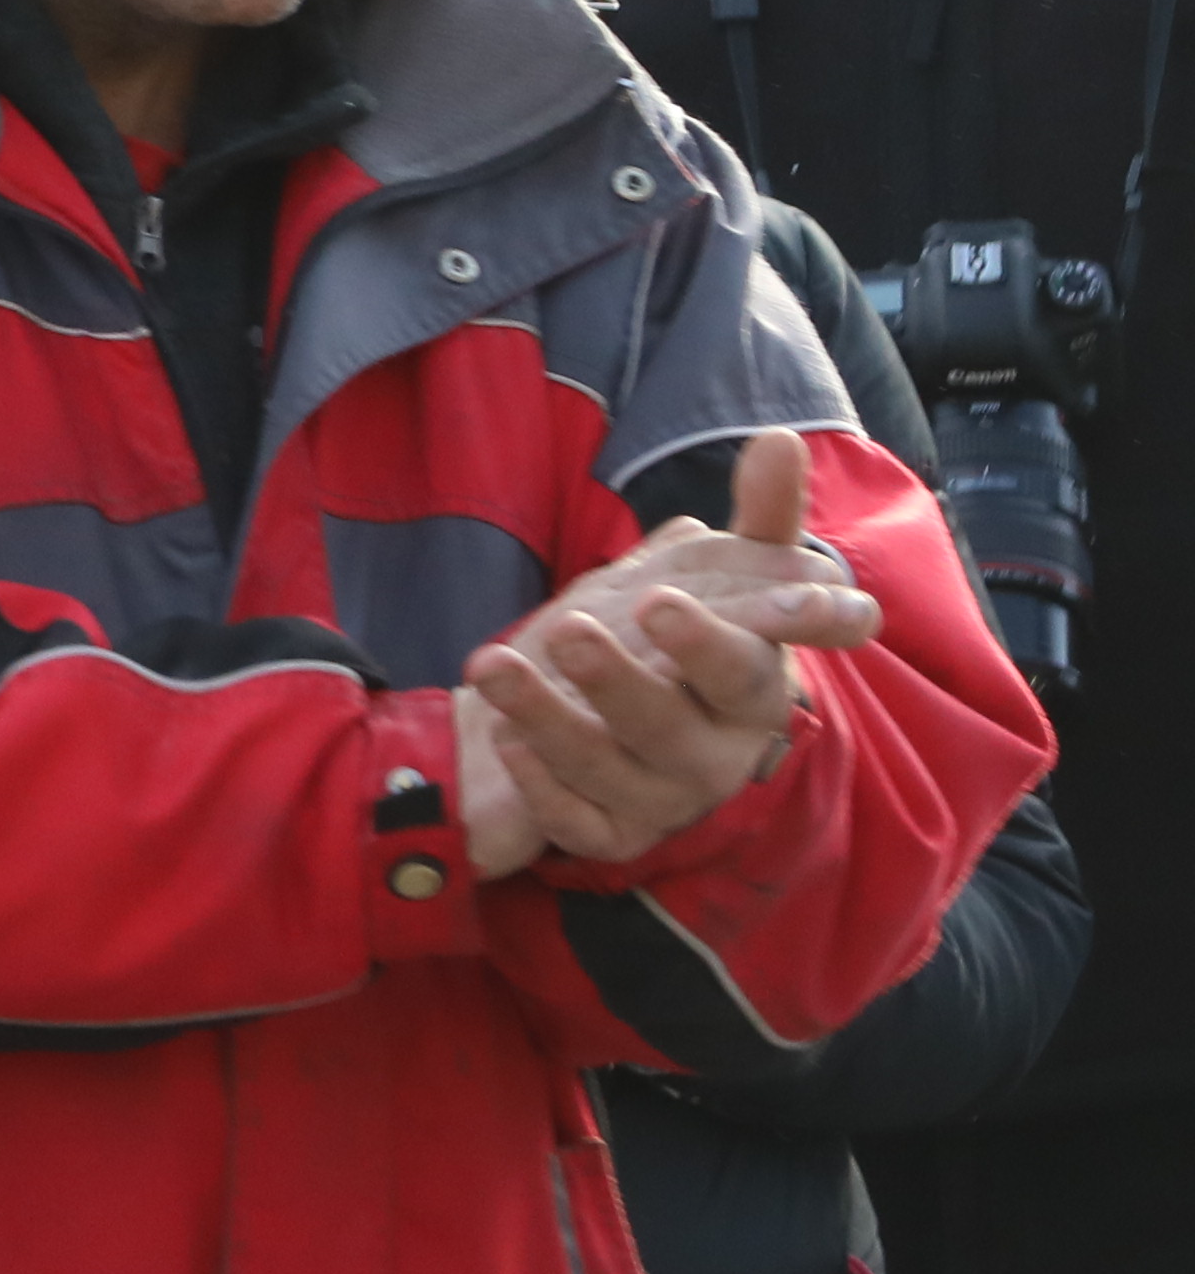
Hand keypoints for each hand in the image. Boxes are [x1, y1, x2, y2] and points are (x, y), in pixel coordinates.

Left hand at [452, 433, 877, 875]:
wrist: (589, 715)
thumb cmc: (666, 639)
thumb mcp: (704, 573)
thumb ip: (754, 518)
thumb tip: (780, 439)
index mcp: (748, 687)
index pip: (748, 670)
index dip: (721, 643)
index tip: (675, 601)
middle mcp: (714, 750)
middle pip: (670, 724)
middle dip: (620, 680)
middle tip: (574, 628)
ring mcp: (661, 796)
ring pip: (609, 769)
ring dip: (549, 717)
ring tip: (493, 661)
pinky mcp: (611, 834)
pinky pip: (578, 825)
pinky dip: (542, 786)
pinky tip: (507, 740)